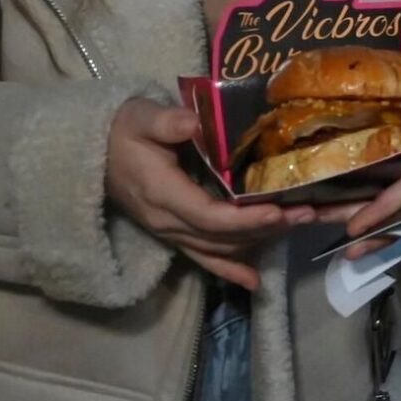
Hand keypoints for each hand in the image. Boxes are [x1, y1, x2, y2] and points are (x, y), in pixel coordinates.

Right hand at [105, 98, 314, 288]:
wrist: (92, 153)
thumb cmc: (121, 131)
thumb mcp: (140, 118)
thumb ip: (166, 122)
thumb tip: (192, 122)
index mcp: (162, 194)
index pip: (209, 217)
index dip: (245, 219)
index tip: (278, 210)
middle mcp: (168, 222)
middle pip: (222, 237)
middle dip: (267, 228)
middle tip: (308, 213)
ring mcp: (170, 233)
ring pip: (219, 249)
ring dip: (259, 241)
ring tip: (299, 225)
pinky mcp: (173, 234)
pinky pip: (204, 258)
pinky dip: (230, 270)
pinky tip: (254, 282)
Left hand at [335, 49, 400, 259]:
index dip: (387, 207)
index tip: (358, 223)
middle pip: (396, 214)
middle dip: (360, 223)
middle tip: (321, 227)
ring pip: (389, 219)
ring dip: (354, 227)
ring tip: (317, 230)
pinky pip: (390, 217)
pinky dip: (368, 229)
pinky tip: (337, 235)